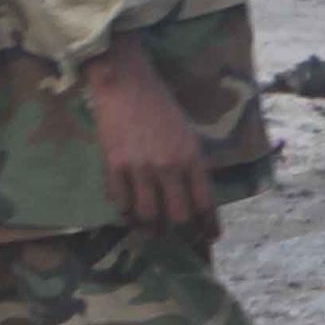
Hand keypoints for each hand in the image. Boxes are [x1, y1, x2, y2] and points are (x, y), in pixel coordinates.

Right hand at [83, 38, 213, 231]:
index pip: (204, 202)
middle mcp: (169, 166)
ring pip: (148, 216)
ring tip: (153, 231)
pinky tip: (129, 214)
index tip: (210, 239)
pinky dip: (126, 214)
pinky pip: (121, 203)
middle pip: (178, 217)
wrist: (127, 85)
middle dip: (181, 234)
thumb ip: (191, 166)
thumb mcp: (187, 135)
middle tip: (178, 238)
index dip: (208, 226)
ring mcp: (140, 168)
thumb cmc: (162, 107)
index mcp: (192, 157)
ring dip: (151, 230)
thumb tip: (193, 198)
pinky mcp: (114, 167)